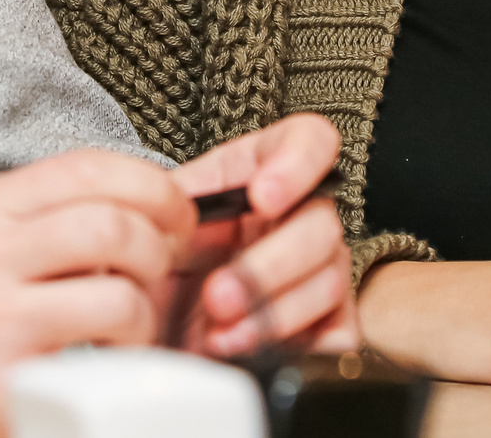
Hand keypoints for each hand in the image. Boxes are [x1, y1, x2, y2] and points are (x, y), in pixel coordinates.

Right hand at [0, 148, 191, 437]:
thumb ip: (16, 210)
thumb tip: (104, 196)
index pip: (89, 168)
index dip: (153, 186)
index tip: (173, 212)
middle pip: (115, 226)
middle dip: (161, 249)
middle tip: (161, 271)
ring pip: (117, 297)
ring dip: (143, 315)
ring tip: (131, 327)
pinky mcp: (1, 384)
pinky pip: (92, 368)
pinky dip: (118, 368)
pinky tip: (104, 369)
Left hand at [168, 113, 357, 358]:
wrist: (152, 322)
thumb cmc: (157, 262)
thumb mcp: (152, 222)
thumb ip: (166, 207)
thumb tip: (168, 207)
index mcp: (262, 171)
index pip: (310, 141)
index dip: (298, 164)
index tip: (261, 197)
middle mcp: (300, 215)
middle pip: (322, 225)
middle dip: (268, 266)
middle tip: (218, 295)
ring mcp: (318, 269)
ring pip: (329, 282)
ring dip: (273, 314)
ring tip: (220, 333)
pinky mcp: (324, 322)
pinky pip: (338, 333)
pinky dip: (295, 345)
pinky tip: (247, 349)